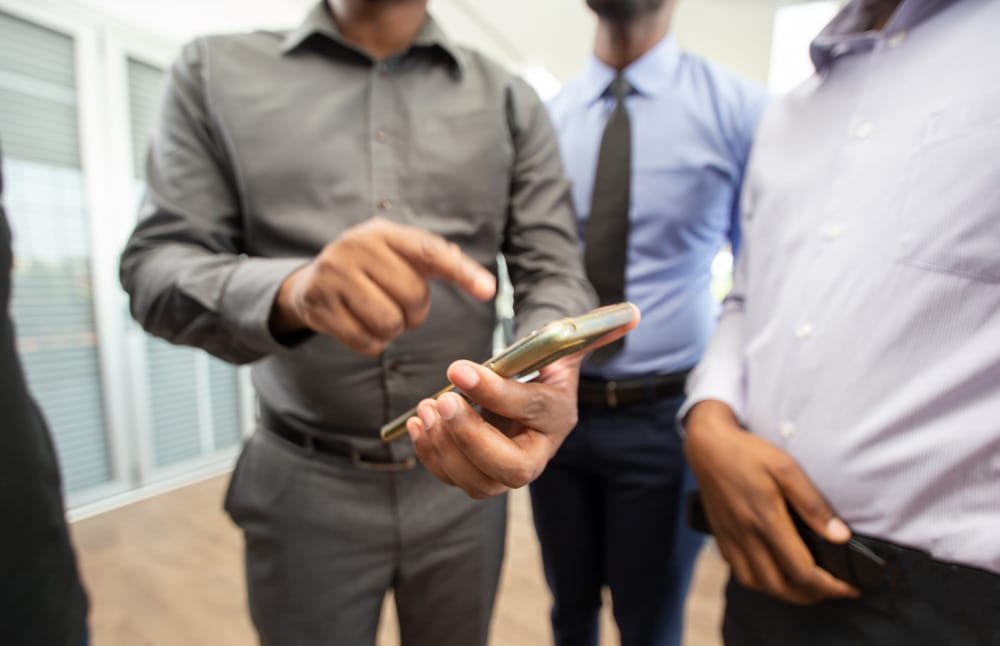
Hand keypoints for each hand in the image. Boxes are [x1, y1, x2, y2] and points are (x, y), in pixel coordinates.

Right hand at [270, 217, 495, 354]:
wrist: (311, 282)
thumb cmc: (368, 269)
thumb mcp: (397, 253)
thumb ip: (436, 260)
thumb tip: (483, 282)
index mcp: (384, 233)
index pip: (430, 251)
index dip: (462, 271)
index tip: (488, 290)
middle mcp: (357, 247)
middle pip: (412, 295)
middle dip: (415, 311)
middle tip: (402, 307)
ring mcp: (334, 275)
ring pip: (388, 321)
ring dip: (394, 329)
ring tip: (383, 316)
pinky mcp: (319, 305)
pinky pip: (365, 341)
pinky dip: (373, 343)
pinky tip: (365, 328)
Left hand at [406, 303, 639, 497]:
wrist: (527, 387)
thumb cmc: (544, 363)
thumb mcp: (565, 343)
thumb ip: (592, 329)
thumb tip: (630, 314)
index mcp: (559, 418)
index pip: (531, 410)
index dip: (496, 392)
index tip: (459, 367)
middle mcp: (537, 453)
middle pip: (510, 469)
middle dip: (471, 439)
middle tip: (443, 402)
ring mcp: (504, 469)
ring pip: (476, 481)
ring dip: (445, 448)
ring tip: (426, 409)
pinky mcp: (476, 473)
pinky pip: (453, 477)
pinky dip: (431, 454)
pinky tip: (418, 422)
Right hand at [683, 400, 859, 604]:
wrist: (707, 446)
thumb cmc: (749, 453)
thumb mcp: (787, 469)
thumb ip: (812, 504)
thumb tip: (841, 536)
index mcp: (767, 521)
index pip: (802, 571)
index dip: (831, 587)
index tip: (850, 587)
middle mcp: (747, 536)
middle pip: (781, 587)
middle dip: (812, 596)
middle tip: (834, 590)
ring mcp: (731, 539)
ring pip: (758, 585)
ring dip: (785, 593)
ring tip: (806, 586)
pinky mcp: (721, 537)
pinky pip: (740, 572)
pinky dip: (761, 581)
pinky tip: (773, 570)